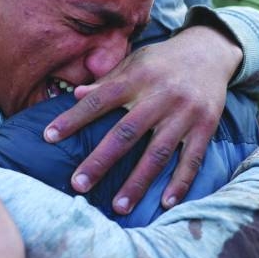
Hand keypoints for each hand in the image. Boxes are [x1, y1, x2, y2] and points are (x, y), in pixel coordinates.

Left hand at [45, 25, 241, 214]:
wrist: (210, 51)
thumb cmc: (163, 60)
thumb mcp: (135, 62)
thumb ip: (108, 81)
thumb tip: (75, 94)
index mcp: (138, 78)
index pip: (99, 100)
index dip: (73, 118)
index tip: (49, 137)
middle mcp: (161, 96)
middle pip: (126, 133)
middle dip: (100, 161)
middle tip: (78, 185)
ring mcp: (185, 113)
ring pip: (157, 153)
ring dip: (137, 182)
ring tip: (118, 206)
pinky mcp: (205, 126)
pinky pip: (192, 159)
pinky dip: (179, 183)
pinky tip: (165, 203)